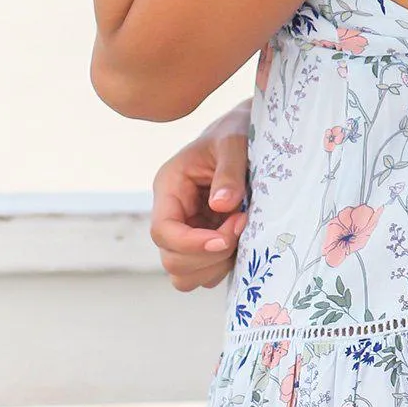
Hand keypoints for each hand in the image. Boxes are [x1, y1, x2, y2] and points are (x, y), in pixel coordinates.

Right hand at [150, 101, 250, 291]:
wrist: (244, 134)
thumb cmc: (235, 132)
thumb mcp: (233, 142)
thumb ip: (229, 172)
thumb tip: (222, 206)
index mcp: (169, 188)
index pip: (163, 231)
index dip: (191, 244)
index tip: (224, 240)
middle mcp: (172, 214)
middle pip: (171, 259)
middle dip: (209, 255)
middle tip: (242, 223)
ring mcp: (187, 231)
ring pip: (185, 274)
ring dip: (216, 265)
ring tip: (241, 232)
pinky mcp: (205, 243)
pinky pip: (205, 273)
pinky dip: (224, 267)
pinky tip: (242, 241)